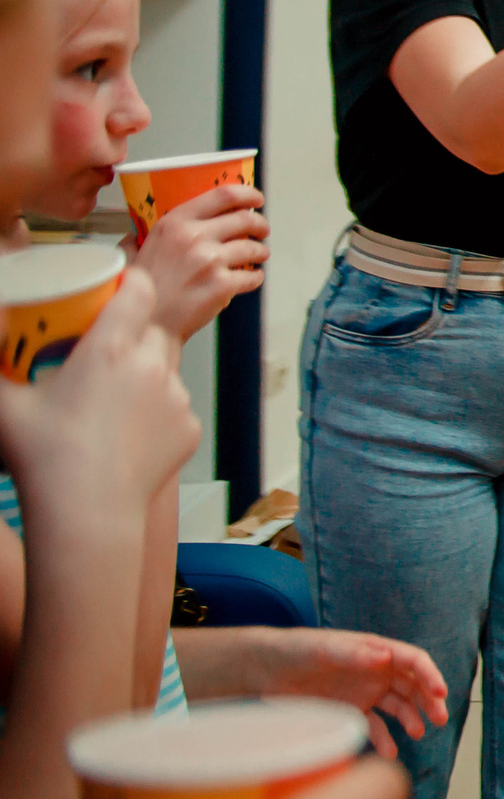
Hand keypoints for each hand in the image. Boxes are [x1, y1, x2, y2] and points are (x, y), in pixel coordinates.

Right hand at [0, 269, 193, 507]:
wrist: (87, 512)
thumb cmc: (43, 457)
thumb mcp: (5, 404)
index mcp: (111, 347)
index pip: (138, 290)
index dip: (128, 287)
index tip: (114, 294)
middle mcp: (152, 364)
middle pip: (153, 330)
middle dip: (132, 337)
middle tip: (101, 358)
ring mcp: (177, 396)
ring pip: (165, 370)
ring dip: (145, 376)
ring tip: (108, 406)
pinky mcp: (190, 427)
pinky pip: (175, 409)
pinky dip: (156, 415)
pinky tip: (125, 435)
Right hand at [131, 184, 268, 339]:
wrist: (144, 324)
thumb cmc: (137, 291)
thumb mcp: (131, 254)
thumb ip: (137, 240)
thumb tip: (134, 235)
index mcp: (174, 223)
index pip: (222, 195)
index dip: (247, 194)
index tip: (256, 199)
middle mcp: (194, 237)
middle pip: (245, 219)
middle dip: (260, 224)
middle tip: (262, 230)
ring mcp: (211, 261)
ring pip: (252, 247)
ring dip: (261, 251)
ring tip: (260, 254)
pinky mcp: (223, 285)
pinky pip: (252, 276)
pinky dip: (256, 277)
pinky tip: (252, 278)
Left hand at [237, 628, 449, 757]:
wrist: (265, 669)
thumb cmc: (295, 650)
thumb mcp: (323, 649)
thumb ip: (354, 654)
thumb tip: (386, 657)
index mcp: (375, 650)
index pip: (413, 660)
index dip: (430, 675)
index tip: (440, 693)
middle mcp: (376, 671)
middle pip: (413, 685)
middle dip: (429, 701)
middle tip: (440, 719)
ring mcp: (364, 692)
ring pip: (399, 706)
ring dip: (411, 718)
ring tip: (418, 733)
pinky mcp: (350, 711)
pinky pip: (374, 726)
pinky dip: (383, 739)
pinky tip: (390, 752)